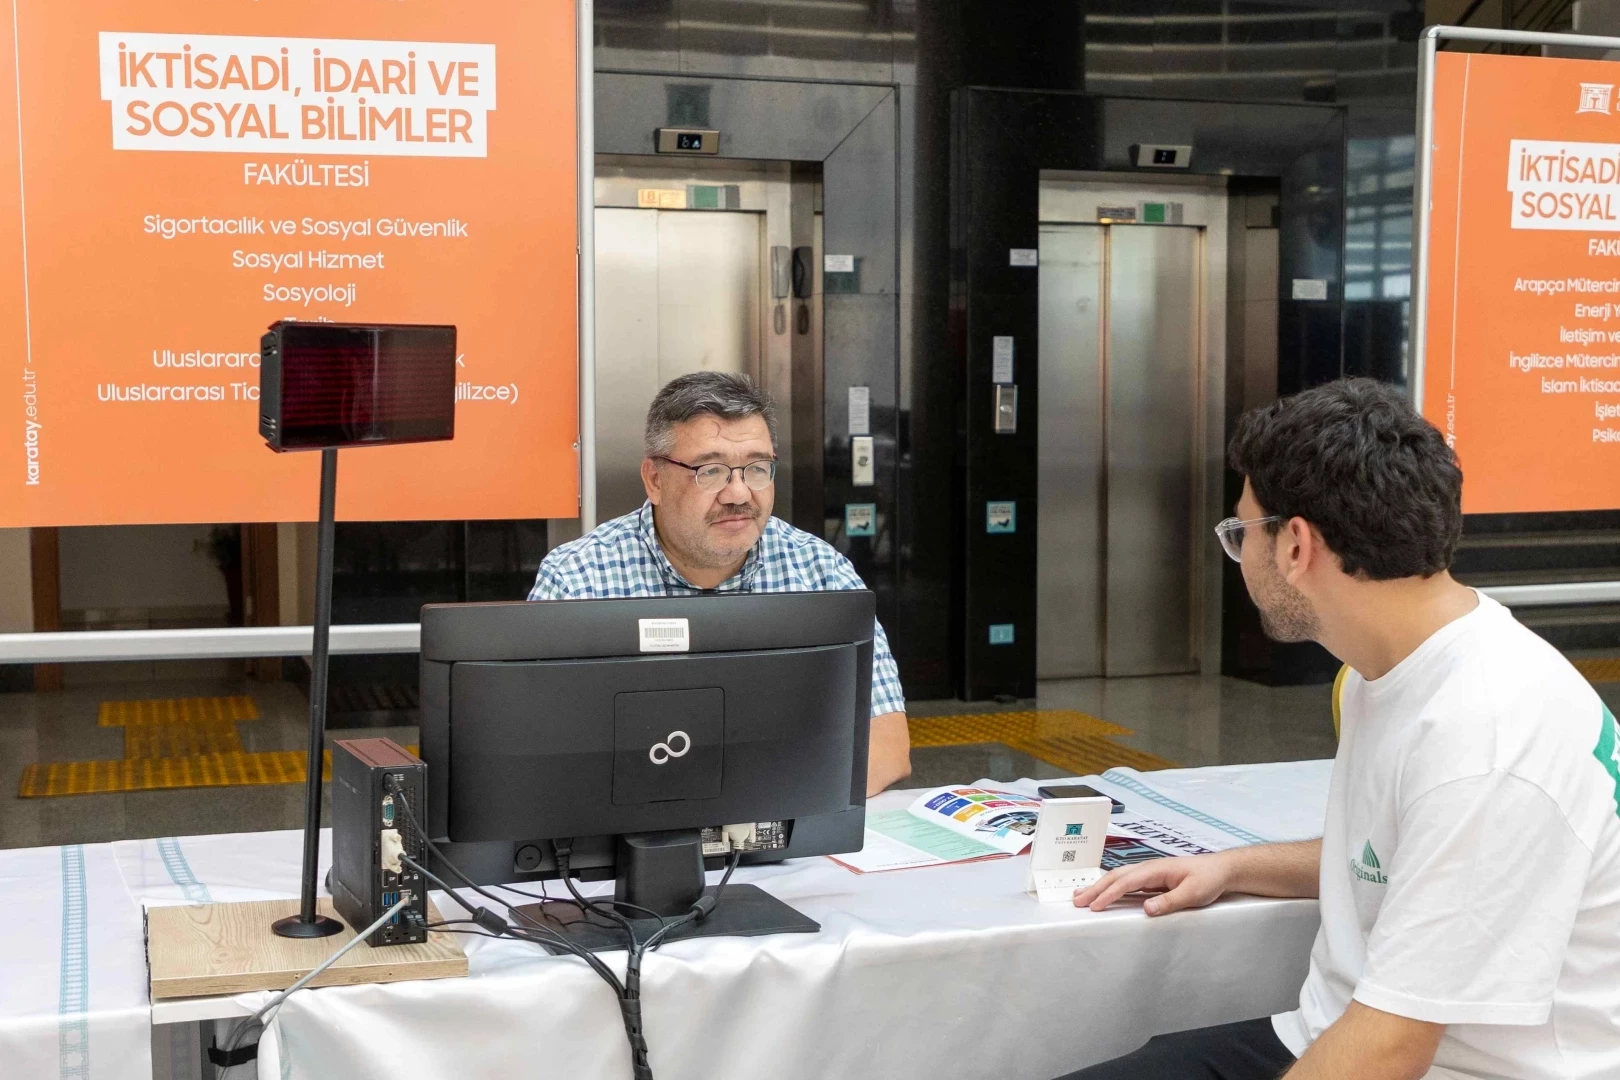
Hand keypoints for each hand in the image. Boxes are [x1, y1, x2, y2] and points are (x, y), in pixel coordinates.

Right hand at [1072, 852, 1235, 915]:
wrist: (1221, 869)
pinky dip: (1111, 887)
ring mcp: (1149, 872)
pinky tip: (1104, 893)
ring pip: (1118, 877)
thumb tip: (1146, 909)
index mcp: (1155, 870)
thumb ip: (1169, 901)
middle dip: (1095, 889)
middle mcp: (1148, 868)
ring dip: (1099, 886)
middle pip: (1115, 877)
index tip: (1094, 906)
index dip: (1109, 894)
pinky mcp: (1152, 879)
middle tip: (1076, 901)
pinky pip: (1126, 882)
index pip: (1126, 882)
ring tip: (1081, 895)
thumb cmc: (1208, 879)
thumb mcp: (1193, 894)